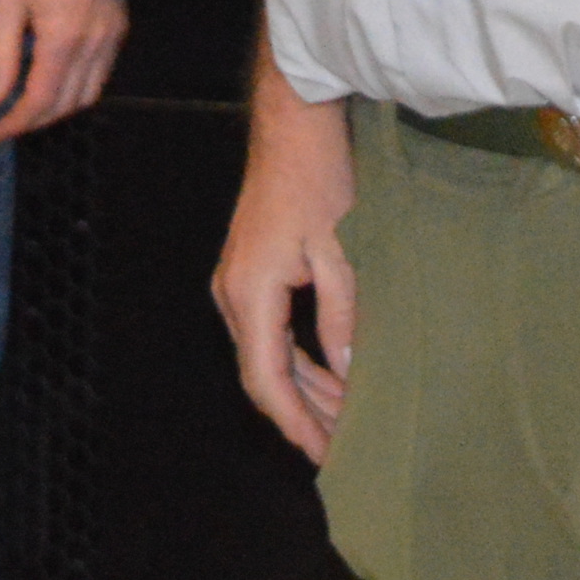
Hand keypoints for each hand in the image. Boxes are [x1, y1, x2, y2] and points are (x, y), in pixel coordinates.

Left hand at [0, 0, 130, 139]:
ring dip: (60, 109)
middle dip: (37, 120)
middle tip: (11, 123)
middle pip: (66, 104)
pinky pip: (102, 75)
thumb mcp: (7, 0)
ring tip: (33, 108)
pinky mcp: (120, 28)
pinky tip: (60, 83)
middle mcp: (92, 47)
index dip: (19, 122)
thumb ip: (0, 52)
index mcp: (61, 40)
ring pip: (89, 95)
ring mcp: (111, 38)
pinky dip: (79, 89)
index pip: (41, 100)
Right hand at [214, 84, 358, 462]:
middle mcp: (232, 295)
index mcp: (249, 294)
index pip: (266, 381)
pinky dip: (300, 358)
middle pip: (264, 375)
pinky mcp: (252, 272)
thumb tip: (346, 377)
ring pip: (267, 355)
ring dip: (306, 386)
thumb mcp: (342, 253)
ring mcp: (238, 283)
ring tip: (347, 416)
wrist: (294, 124)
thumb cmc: (319, 180)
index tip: (325, 456)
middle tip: (346, 445)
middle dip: (305, 413)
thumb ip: (342, 319)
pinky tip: (332, 374)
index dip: (296, 424)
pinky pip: (270, 331)